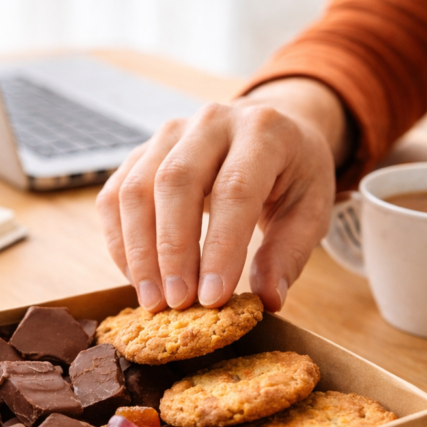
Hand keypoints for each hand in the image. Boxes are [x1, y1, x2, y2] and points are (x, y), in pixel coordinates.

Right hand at [96, 77, 349, 312]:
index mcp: (264, 130)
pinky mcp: (141, 152)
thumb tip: (267, 299)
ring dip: (139, 252)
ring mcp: (169, 134)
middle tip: (178, 303)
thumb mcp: (310, 209)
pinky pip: (115, 196)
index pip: (235, 189)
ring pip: (136, 189)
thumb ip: (289, 253)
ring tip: (154, 300)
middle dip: (172, 251)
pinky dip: (121, 243)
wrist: (270, 129)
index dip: (221, 247)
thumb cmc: (292, 174)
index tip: (213, 298)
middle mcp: (211, 122)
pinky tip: (138, 278)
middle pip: (175, 182)